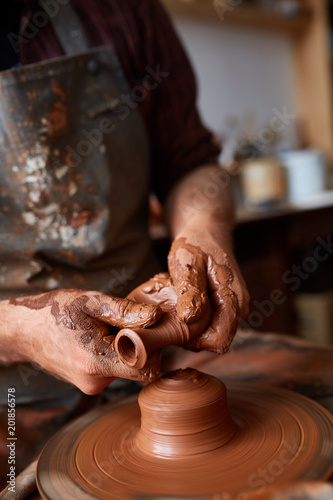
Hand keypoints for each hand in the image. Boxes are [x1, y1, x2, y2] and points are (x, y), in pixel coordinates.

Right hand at [5, 289, 161, 393]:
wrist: (24, 330)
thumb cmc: (55, 312)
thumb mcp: (91, 302)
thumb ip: (124, 311)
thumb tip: (156, 317)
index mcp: (96, 361)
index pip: (147, 368)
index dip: (155, 347)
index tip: (149, 326)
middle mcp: (95, 382)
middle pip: (139, 368)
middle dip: (141, 345)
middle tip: (127, 322)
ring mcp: (91, 386)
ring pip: (127, 368)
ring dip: (126, 348)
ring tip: (107, 328)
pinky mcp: (89, 384)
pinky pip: (114, 369)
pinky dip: (115, 353)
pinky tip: (100, 337)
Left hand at [168, 229, 249, 353]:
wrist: (208, 230)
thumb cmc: (196, 242)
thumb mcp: (188, 260)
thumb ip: (190, 289)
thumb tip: (190, 319)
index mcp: (233, 299)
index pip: (218, 341)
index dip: (194, 340)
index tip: (174, 323)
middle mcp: (238, 308)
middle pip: (214, 341)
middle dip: (190, 334)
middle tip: (169, 311)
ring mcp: (232, 307)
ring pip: (210, 333)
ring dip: (190, 326)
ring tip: (175, 302)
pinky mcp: (224, 306)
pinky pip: (209, 323)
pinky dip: (193, 318)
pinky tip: (181, 301)